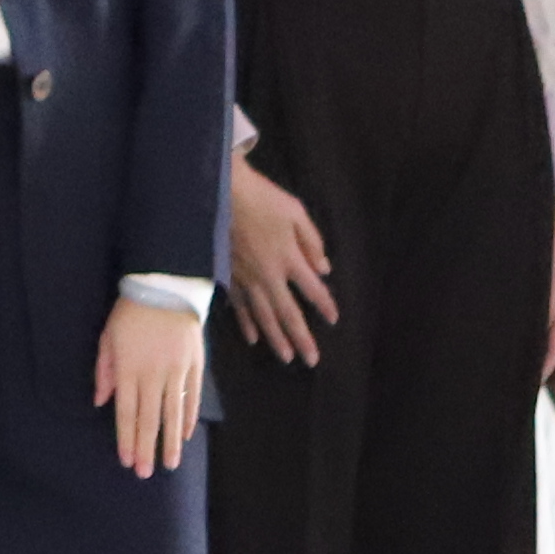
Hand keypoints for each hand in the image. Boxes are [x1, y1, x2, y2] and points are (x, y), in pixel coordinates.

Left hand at [93, 295, 206, 476]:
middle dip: (146, 448)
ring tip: (169, 463)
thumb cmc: (130, 313)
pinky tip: (185, 435)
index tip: (127, 460)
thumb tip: (101, 402)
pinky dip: (187, 418)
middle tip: (145, 473)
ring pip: (172, 413)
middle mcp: (152, 374)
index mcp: (128, 369)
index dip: (126, 438)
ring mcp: (176, 371)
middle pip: (148, 418)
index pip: (126, 412)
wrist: (165, 287)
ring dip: (169, 441)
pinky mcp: (194, 365)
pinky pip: (191, 397)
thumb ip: (105, 371)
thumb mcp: (107, 338)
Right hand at [230, 158, 335, 367]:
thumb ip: (312, 241)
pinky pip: (239, 307)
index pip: (313, 289)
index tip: (334, 320)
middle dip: (301, 338)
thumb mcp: (296, 212)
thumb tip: (324, 270)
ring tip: (286, 357)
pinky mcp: (227, 277)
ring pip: (263, 316)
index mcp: (289, 258)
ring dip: (276, 338)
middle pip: (288, 313)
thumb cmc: (262, 198)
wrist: (220, 193)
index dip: (325, 305)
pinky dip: (247, 323)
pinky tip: (253, 338)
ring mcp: (246, 279)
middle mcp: (269, 276)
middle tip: (311, 360)